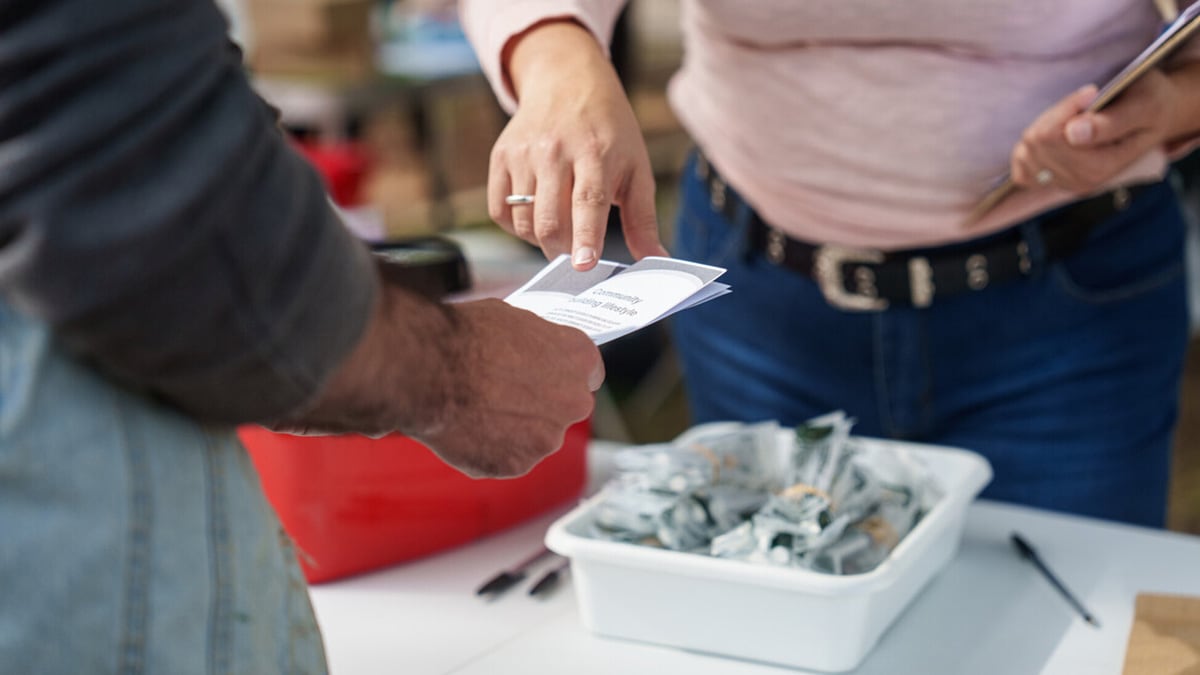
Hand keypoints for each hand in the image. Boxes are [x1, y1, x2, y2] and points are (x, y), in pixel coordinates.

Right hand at [416, 298, 603, 476]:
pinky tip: (468, 428)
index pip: (589, 372)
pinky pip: (507, 458)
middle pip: (564, 408)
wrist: (429, 371)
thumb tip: (529, 351)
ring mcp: (546, 439)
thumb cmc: (466, 338)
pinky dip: (490, 449)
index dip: (563, 373)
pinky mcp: (516, 465)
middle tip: (505, 393)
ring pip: (535, 438)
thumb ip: (536, 343)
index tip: (549, 376)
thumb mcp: (513, 319)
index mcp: (578, 359)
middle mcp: (572, 402)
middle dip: (541, 404)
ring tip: (478, 409)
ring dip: (515, 429)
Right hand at [489, 21, 667, 269]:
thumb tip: (657, 260)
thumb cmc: (609, 130)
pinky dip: (517, 227)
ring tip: (560, 230)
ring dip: (541, 240)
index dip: (586, 237)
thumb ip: (643, 218)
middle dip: (562, 251)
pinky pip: (500, 211)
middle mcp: (555, 151)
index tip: (584, 265)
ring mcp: (523, 153)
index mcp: (595, 152)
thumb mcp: (636, 167)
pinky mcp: (500, 157)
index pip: (588, 202)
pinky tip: (537, 216)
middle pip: (549, 220)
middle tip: (575, 257)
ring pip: (523, 220)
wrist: (566, 80)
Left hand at [1010, 72, 1180, 192]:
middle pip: (1037, 141)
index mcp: (1102, 166)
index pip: (1052, 136)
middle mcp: (1082, 181)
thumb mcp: (1142, 105)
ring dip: (1045, 126)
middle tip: (1084, 105)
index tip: (1092, 93)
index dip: (1067, 107)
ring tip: (1075, 119)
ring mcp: (1065, 183)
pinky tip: (1055, 136)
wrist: (1153, 118)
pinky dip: (1031, 146)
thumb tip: (1074, 132)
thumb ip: (1111, 122)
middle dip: (1056, 115)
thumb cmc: (1148, 105)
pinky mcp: (1052, 181)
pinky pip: (1020, 165)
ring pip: (1027, 149)